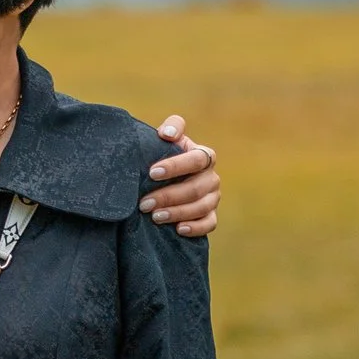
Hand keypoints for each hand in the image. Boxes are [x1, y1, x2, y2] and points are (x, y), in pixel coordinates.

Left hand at [143, 116, 219, 237]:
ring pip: (202, 207)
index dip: (175, 166)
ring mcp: (213, 197)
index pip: (196, 159)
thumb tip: (167, 133)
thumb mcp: (165, 140)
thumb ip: (170, 129)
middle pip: (196, 188)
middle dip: (169, 196)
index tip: (152, 172)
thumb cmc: (163, 157)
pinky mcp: (211, 215)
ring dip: (177, 213)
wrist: (165, 180)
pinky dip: (195, 228)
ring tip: (155, 217)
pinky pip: (210, 224)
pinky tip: (179, 229)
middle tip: (144, 204)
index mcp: (203, 156)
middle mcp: (211, 177)